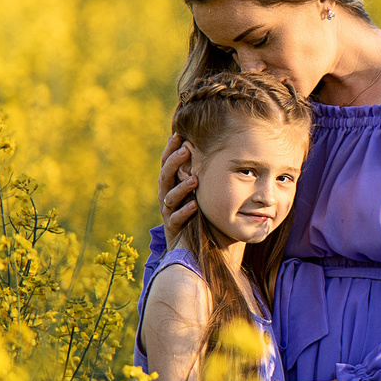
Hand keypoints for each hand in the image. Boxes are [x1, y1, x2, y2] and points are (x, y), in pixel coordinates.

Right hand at [158, 133, 196, 247]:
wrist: (197, 247)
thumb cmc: (203, 214)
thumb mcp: (202, 191)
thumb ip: (201, 172)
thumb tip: (214, 147)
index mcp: (172, 185)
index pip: (168, 164)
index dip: (170, 149)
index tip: (178, 134)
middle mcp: (167, 197)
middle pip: (166, 176)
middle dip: (174, 162)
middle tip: (186, 149)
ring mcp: (169, 213)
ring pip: (170, 197)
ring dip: (182, 187)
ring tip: (194, 179)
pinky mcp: (173, 229)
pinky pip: (176, 219)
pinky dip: (185, 212)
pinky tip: (194, 206)